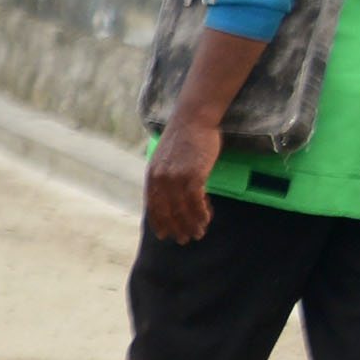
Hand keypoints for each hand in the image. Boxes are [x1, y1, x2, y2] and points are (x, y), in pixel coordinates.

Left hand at [146, 113, 219, 244]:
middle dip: (176, 228)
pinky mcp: (193, 175)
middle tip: (185, 240)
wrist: (193, 120)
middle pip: (167, 211)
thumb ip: (165, 176)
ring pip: (183, 209)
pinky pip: (196, 201)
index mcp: (152, 175)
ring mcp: (176, 177)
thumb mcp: (166, 159)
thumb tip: (170, 195)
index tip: (164, 235)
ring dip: (192, 224)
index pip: (153, 205)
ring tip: (199, 233)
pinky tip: (207, 219)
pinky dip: (201, 212)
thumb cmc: (183, 139)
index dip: (159, 222)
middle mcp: (160, 179)